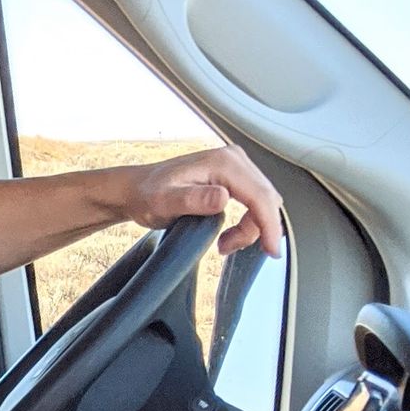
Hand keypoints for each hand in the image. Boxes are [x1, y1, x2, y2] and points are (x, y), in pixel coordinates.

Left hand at [115, 145, 284, 258]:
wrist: (137, 190)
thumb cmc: (147, 195)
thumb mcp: (165, 201)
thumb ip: (193, 199)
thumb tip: (223, 197)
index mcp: (224, 163)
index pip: (260, 195)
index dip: (270, 225)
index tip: (272, 251)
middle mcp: (234, 159)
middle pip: (266, 199)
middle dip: (257, 229)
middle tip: (227, 248)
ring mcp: (235, 166)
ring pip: (263, 202)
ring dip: (251, 227)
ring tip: (223, 243)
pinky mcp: (234, 176)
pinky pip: (254, 200)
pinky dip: (248, 221)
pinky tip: (228, 234)